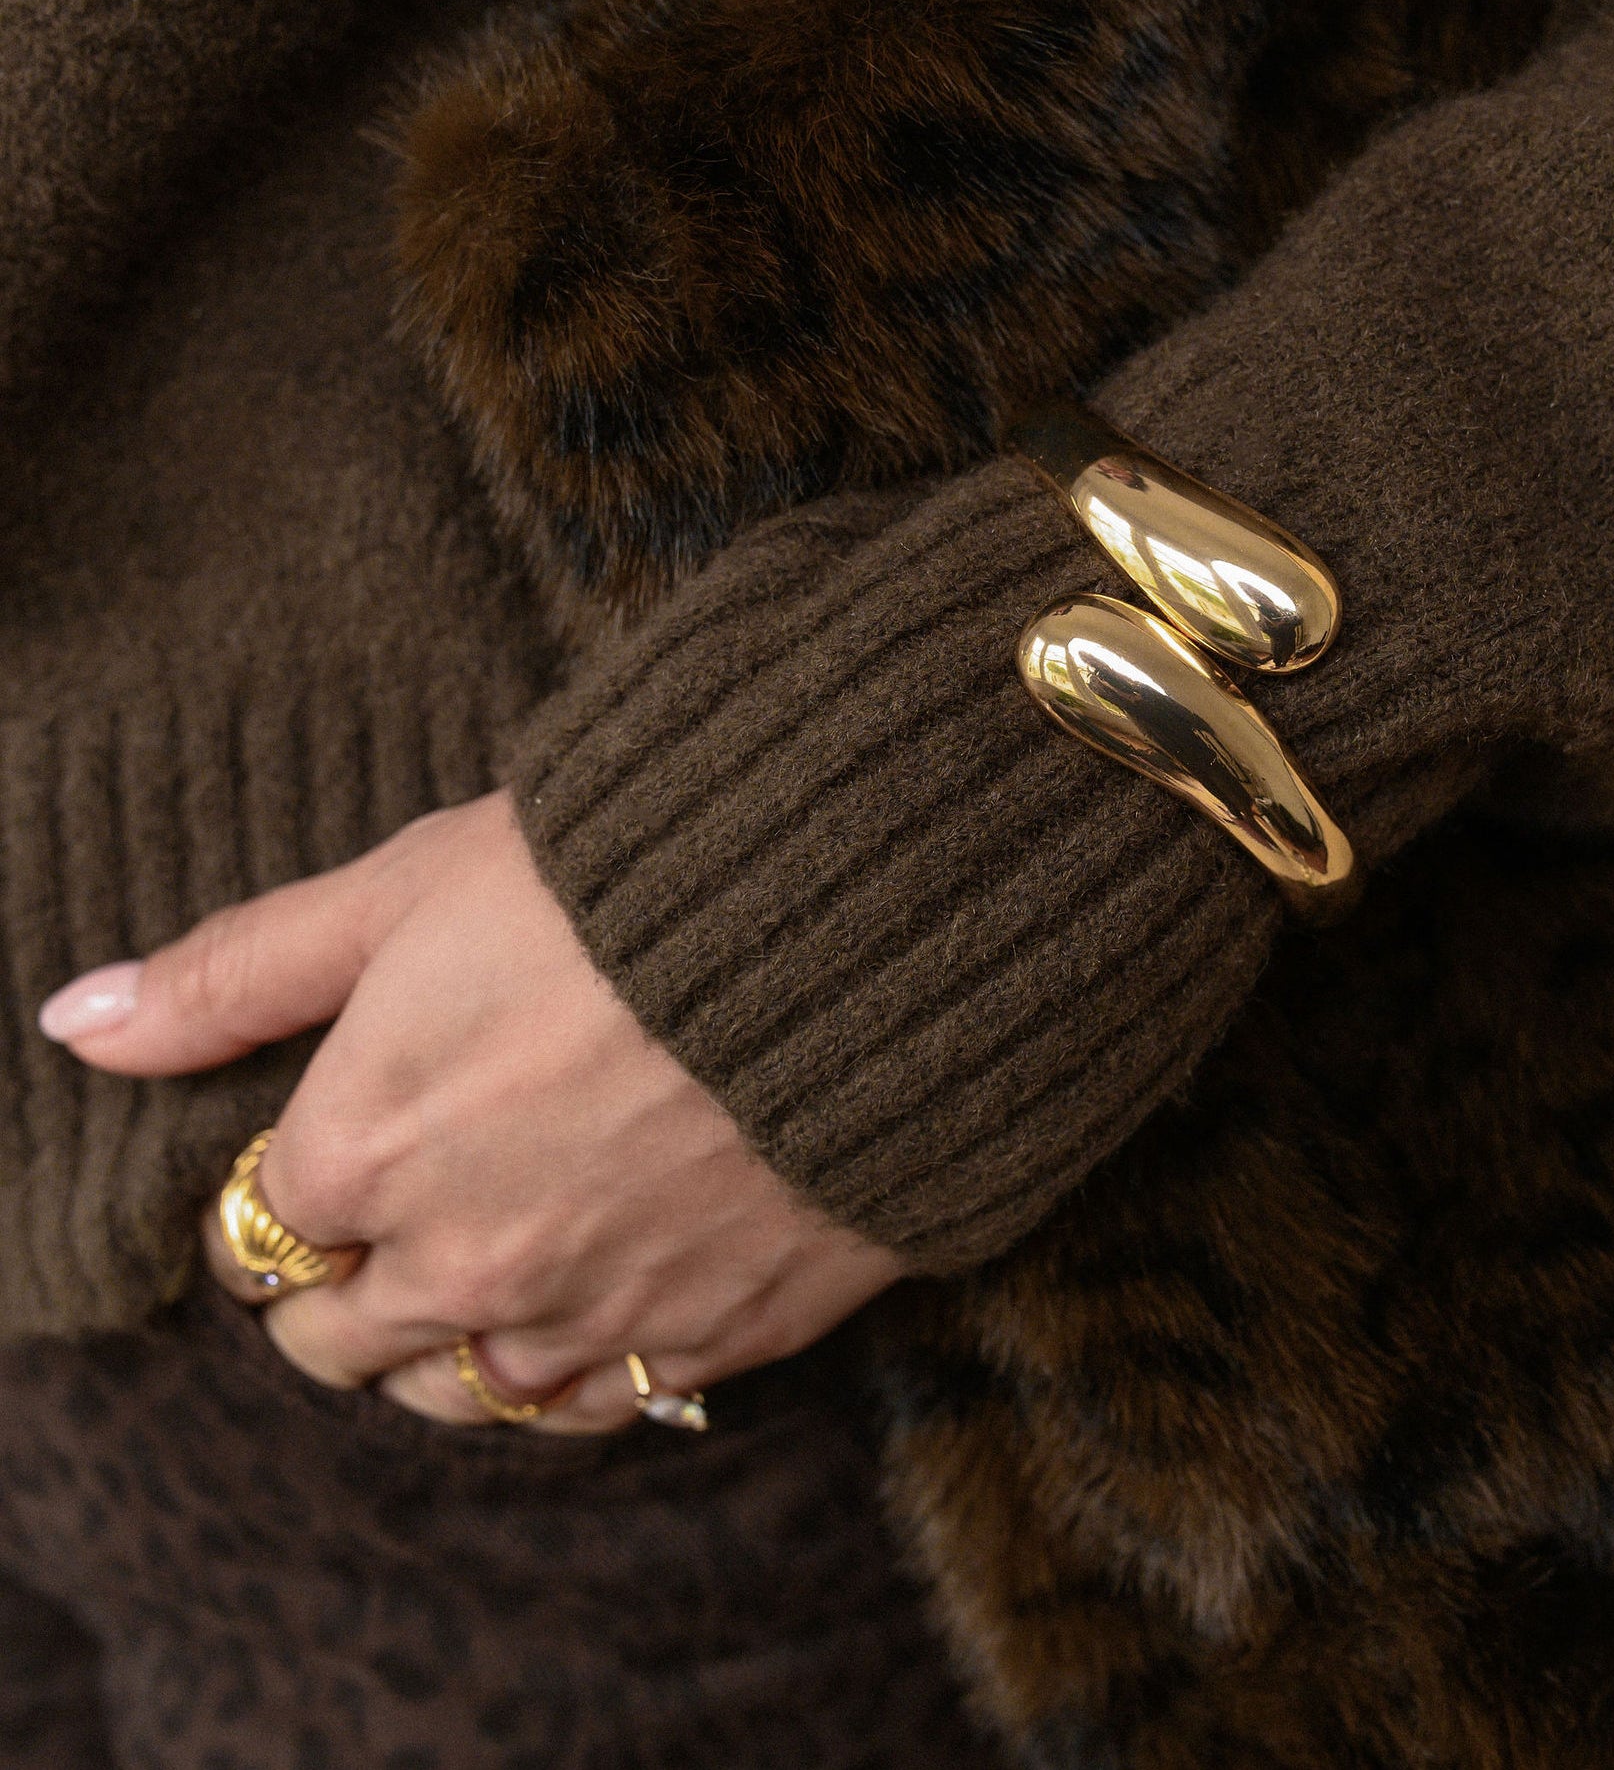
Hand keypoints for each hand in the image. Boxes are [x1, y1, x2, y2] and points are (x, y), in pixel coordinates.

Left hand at [38, 792, 901, 1430]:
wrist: (863, 924)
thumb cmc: (627, 875)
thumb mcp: (414, 884)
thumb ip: (242, 970)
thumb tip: (80, 1021)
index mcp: (364, 1150)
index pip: (258, 1233)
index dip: (283, 1186)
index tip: (332, 1140)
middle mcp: (460, 1262)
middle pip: (337, 1344)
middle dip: (340, 1286)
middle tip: (394, 1210)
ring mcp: (590, 1313)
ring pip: (460, 1395)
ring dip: (446, 1346)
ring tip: (482, 1265)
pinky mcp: (711, 1335)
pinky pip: (598, 1408)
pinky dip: (572, 1371)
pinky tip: (589, 1305)